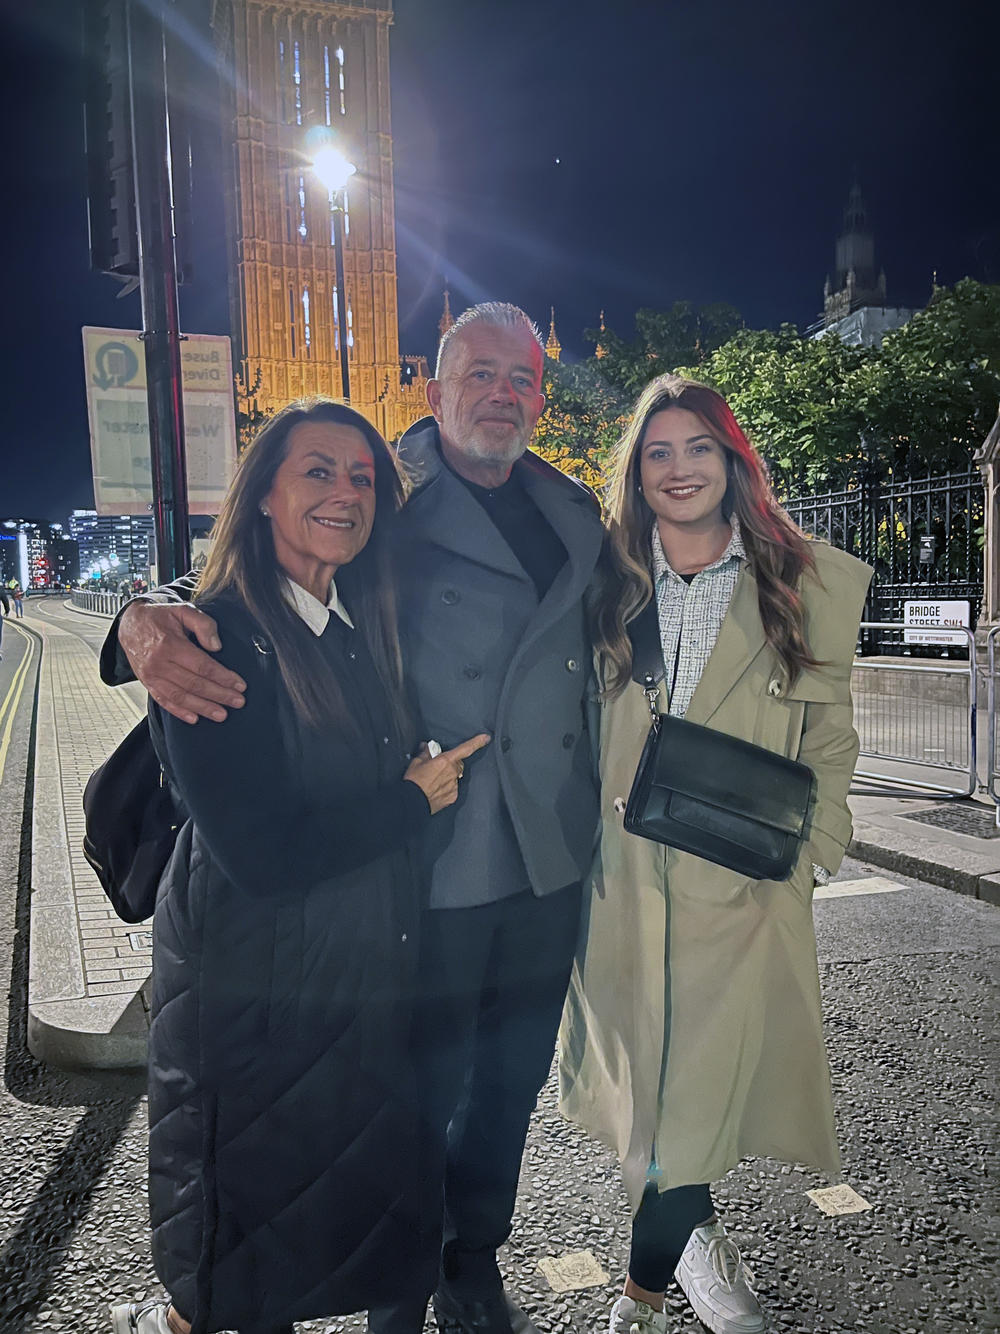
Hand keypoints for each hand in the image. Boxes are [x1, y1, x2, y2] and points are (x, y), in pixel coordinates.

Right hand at [118, 602, 246, 724]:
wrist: (130, 624)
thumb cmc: (160, 617)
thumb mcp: (183, 610)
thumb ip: (203, 624)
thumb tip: (216, 646)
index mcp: (170, 644)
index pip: (202, 666)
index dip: (223, 677)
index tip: (240, 685)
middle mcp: (159, 663)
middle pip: (194, 684)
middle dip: (219, 695)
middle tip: (238, 702)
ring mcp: (151, 675)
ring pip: (180, 696)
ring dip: (203, 707)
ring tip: (222, 714)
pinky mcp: (147, 683)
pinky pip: (164, 701)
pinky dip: (179, 712)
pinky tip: (195, 718)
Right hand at [404, 734, 490, 814]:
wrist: (412, 801)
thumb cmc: (413, 781)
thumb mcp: (416, 762)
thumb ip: (425, 753)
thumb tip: (426, 746)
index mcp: (445, 761)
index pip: (465, 749)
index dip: (477, 742)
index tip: (486, 738)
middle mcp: (453, 772)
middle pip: (458, 764)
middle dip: (451, 764)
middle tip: (438, 768)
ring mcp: (454, 785)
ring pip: (455, 777)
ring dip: (448, 776)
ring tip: (434, 781)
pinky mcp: (453, 796)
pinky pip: (453, 788)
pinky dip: (447, 787)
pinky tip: (436, 790)